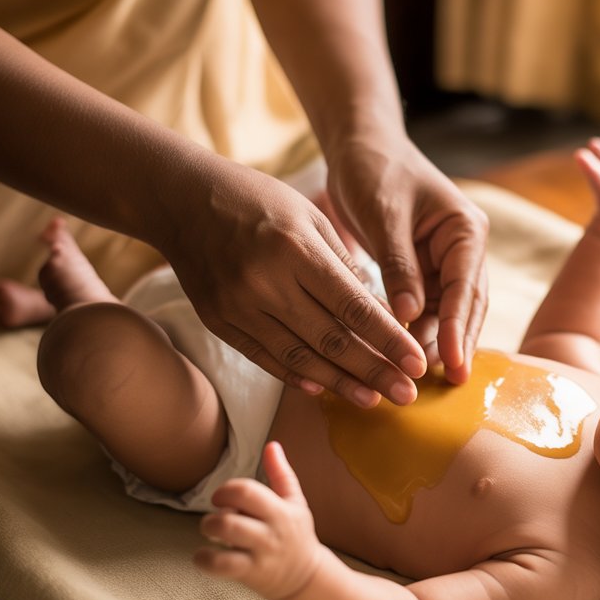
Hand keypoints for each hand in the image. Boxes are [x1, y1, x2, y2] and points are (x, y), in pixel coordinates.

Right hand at [164, 163, 426, 406]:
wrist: (181, 198)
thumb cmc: (259, 201)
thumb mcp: (311, 218)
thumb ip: (345, 267)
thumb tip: (383, 316)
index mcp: (296, 250)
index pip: (354, 308)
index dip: (390, 341)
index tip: (419, 365)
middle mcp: (265, 282)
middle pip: (332, 340)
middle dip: (375, 371)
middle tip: (408, 396)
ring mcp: (238, 306)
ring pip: (299, 357)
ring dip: (341, 384)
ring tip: (374, 400)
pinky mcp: (218, 321)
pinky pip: (265, 358)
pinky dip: (297, 376)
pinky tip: (326, 390)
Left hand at [195, 442, 322, 599]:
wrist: (306, 576)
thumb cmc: (296, 534)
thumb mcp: (295, 502)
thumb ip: (281, 473)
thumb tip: (272, 445)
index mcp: (281, 510)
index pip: (247, 491)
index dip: (226, 490)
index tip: (221, 497)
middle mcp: (272, 531)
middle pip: (232, 515)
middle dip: (214, 513)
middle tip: (214, 517)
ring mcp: (262, 553)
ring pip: (227, 536)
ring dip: (209, 529)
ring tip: (210, 532)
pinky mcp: (252, 573)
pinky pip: (222, 566)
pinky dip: (204, 560)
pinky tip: (203, 556)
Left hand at [327, 133, 488, 382]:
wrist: (361, 147)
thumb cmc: (376, 170)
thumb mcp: (385, 215)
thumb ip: (399, 265)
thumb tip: (410, 316)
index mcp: (466, 231)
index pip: (466, 288)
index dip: (460, 328)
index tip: (452, 362)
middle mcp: (463, 250)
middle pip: (465, 307)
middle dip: (454, 344)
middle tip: (442, 383)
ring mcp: (445, 263)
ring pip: (447, 313)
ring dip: (437, 343)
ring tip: (421, 377)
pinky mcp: (424, 272)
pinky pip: (427, 309)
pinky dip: (418, 332)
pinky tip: (407, 356)